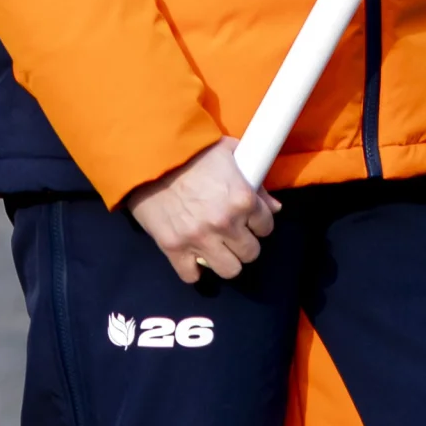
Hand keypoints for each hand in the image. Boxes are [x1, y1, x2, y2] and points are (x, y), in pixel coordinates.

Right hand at [122, 140, 275, 284]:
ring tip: (216, 248)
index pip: (266, 226)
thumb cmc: (193, 150)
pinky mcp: (174, 248)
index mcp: (243, 199)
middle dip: (243, 243)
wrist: (150, 155)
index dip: (258, 222)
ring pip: (229, 270)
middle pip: (251, 253)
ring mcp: (200, 239)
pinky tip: (191, 257)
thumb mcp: (230, 152)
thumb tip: (274, 206)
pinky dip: (192, 269)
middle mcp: (226, 223)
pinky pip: (191, 276)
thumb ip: (255, 180)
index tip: (248, 220)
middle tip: (231, 234)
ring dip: (224, 260)